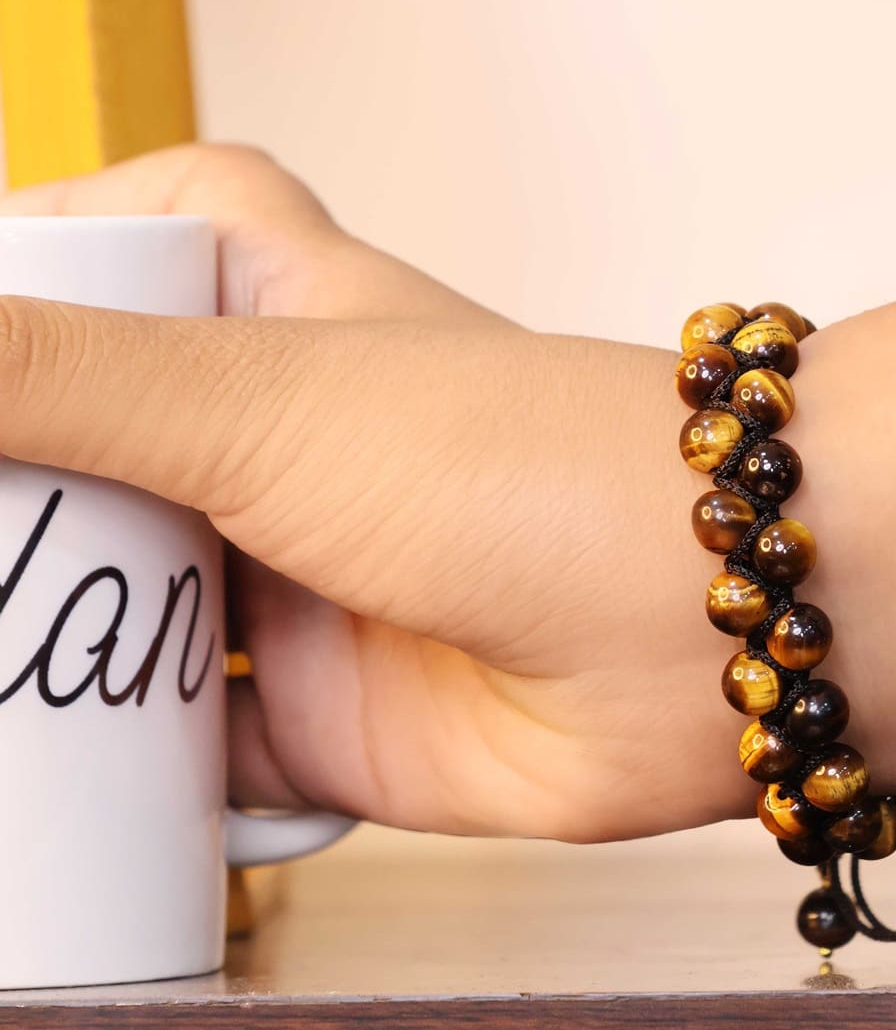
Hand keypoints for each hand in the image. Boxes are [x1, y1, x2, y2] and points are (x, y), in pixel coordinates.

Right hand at [0, 144, 759, 840]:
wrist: (693, 627)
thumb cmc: (522, 467)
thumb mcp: (259, 398)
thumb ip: (59, 375)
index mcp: (286, 318)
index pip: (144, 246)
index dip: (44, 261)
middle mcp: (292, 449)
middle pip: (106, 446)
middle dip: (16, 488)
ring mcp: (306, 585)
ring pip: (131, 603)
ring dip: (46, 633)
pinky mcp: (330, 718)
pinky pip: (195, 752)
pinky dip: (128, 773)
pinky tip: (63, 782)